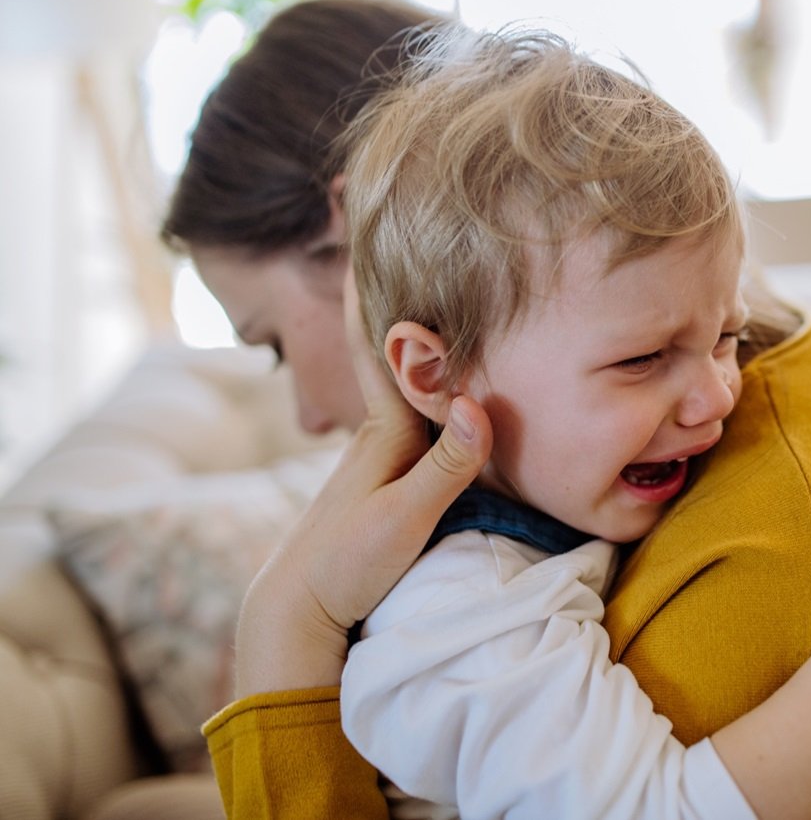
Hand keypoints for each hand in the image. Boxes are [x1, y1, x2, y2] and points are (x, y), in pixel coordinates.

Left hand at [233, 268, 491, 695]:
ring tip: (433, 297)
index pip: (385, 348)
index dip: (376, 292)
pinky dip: (424, 387)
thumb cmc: (346, 564)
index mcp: (386, 433)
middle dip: (406, 301)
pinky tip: (436, 388)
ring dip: (416, 341)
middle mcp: (382, 435)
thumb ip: (446, 467)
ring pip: (406, 385)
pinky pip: (412, 416)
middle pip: (399, 355)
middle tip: (411, 244)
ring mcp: (381, 458)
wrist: (295, 611)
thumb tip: (482, 406)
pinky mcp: (386, 481)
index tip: (369, 231)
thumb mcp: (404, 519)